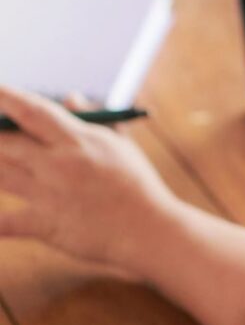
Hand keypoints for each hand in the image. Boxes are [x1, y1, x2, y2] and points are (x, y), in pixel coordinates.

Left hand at [0, 86, 179, 270]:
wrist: (149, 229)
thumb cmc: (137, 183)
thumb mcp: (120, 144)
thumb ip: (94, 117)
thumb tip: (70, 96)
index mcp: (80, 140)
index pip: (34, 111)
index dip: (7, 98)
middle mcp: (59, 163)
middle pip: (5, 142)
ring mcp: (49, 194)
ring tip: (1, 162)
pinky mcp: (46, 225)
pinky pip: (5, 221)